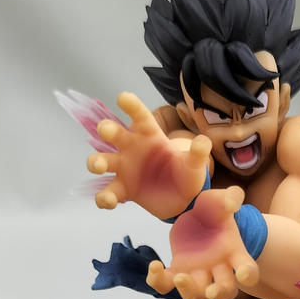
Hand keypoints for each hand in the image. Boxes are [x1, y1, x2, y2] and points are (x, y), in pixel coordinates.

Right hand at [87, 92, 210, 220]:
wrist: (182, 199)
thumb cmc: (185, 173)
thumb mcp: (194, 164)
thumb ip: (198, 153)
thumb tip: (203, 142)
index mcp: (150, 136)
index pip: (140, 117)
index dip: (131, 106)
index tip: (122, 97)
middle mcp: (132, 148)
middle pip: (115, 135)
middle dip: (107, 130)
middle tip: (105, 130)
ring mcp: (124, 168)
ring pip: (103, 161)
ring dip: (96, 161)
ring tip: (98, 166)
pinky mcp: (123, 189)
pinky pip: (108, 192)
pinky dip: (104, 197)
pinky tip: (108, 201)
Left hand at [146, 187, 260, 298]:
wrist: (195, 215)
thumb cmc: (214, 208)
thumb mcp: (221, 199)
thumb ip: (230, 197)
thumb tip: (231, 203)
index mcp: (235, 253)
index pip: (248, 271)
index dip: (248, 276)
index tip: (243, 275)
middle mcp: (218, 269)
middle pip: (225, 292)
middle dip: (219, 293)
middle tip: (211, 291)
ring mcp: (197, 274)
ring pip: (197, 295)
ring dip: (189, 290)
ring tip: (179, 278)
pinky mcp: (177, 271)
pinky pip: (166, 285)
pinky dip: (159, 281)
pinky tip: (155, 266)